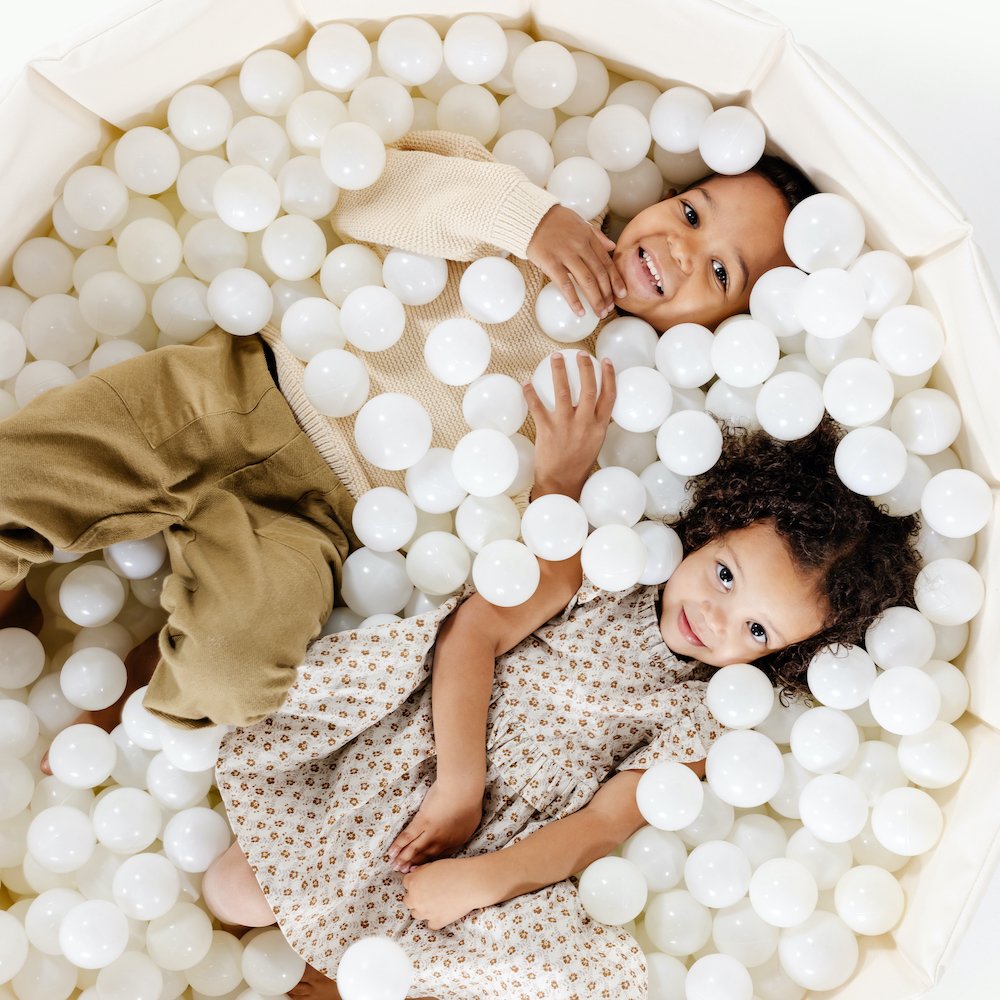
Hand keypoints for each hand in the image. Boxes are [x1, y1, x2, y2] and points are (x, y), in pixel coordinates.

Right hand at [387, 779, 483, 872]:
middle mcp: (442, 842)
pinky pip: (407, 837)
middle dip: (414, 865)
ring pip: (415, 850)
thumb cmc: (470, 800)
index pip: (440, 856)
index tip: (422, 869)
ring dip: (404, 859)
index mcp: (455, 842)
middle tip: (404, 873)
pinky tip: (391, 853)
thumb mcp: (472, 820)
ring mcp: (431, 833)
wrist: (463, 791)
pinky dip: (398, 846)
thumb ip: (463, 829)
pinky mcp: (421, 822)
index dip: (430, 864)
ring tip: (395, 867)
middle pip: (426, 856)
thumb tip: (460, 830)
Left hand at [402, 857, 493, 929]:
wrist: (470, 883)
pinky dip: (434, 919)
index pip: (406, 883)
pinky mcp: (437, 922)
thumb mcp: (434, 865)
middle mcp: (416, 899)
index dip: (415, 881)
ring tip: (435, 902)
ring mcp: (425, 913)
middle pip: (408, 901)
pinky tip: (442, 911)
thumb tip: (416, 875)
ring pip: (416, 914)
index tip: (423, 881)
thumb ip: (421, 872)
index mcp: (413, 883)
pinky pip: (430, 924)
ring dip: (422, 908)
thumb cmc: (454, 869)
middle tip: (428, 892)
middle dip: (416, 896)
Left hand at [525, 351, 616, 500]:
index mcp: (599, 427)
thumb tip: (595, 405)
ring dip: (559, 371)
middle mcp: (585, 423)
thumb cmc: (578, 464)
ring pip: (564, 392)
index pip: (609, 396)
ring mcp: (566, 425)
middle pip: (588, 388)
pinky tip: (525, 382)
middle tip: (581, 354)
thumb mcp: (595, 443)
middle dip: (585, 367)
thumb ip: (596, 423)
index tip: (606, 361)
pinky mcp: (547, 430)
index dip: (609, 376)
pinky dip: (530, 394)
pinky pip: (537, 407)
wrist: (562, 483)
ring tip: (556, 357)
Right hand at [527, 204, 625, 317]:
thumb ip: (597, 235)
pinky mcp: (551, 263)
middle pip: (599, 274)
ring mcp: (566, 255)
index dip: (616, 280)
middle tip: (610, 309)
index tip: (622, 294)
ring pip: (586, 281)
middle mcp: (581, 246)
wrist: (531, 216)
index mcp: (589, 238)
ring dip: (595, 300)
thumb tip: (612, 246)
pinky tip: (579, 312)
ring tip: (600, 313)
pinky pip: (565, 285)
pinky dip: (574, 300)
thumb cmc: (555, 220)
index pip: (606, 262)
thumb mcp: (580, 222)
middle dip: (607, 294)